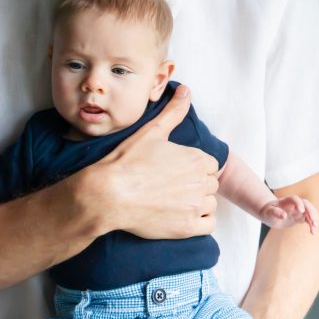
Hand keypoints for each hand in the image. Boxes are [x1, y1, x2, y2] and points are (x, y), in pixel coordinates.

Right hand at [97, 85, 220, 239]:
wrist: (108, 195)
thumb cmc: (127, 162)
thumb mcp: (152, 131)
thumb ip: (173, 112)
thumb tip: (185, 90)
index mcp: (195, 159)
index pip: (208, 164)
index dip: (193, 167)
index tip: (176, 171)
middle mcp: (201, 182)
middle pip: (209, 183)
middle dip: (195, 184)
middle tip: (171, 186)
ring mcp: (195, 207)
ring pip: (209, 204)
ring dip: (198, 203)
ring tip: (174, 201)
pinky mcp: (188, 228)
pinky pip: (208, 224)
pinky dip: (200, 221)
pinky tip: (182, 216)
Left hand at [260, 195, 318, 234]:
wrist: (271, 215)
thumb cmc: (269, 212)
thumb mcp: (269, 213)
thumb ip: (276, 212)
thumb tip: (284, 215)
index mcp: (286, 201)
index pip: (295, 199)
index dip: (299, 203)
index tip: (301, 210)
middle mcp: (295, 204)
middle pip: (306, 204)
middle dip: (311, 212)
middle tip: (314, 222)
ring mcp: (299, 210)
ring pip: (310, 211)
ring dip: (314, 218)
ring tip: (315, 228)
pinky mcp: (301, 217)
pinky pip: (309, 219)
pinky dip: (312, 225)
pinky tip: (313, 232)